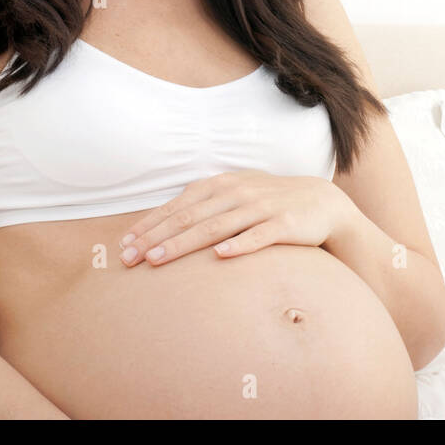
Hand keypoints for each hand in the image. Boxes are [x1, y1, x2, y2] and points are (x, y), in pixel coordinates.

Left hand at [116, 170, 351, 266]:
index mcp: (222, 185)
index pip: (177, 206)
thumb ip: (205, 204)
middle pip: (190, 217)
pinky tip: (220, 255)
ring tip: (159, 260)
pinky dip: (239, 245)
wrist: (321, 202)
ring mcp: (261, 207)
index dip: (149, 225)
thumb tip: (164, 221)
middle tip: (129, 258)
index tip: (123, 245)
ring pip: (216, 227)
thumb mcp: (236, 195)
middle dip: (156, 238)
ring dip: (184, 243)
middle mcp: (237, 192)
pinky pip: (258, 236)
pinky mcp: (284, 224)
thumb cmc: (269, 203)